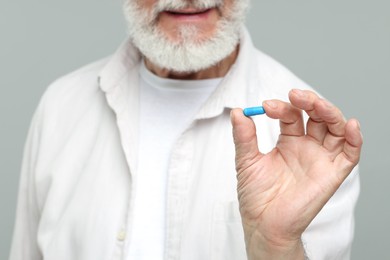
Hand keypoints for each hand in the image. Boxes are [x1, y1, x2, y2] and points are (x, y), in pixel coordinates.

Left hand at [230, 89, 362, 258]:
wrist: (263, 224)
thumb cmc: (256, 195)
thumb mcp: (247, 161)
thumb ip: (244, 136)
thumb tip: (238, 111)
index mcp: (288, 141)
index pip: (292, 115)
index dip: (282, 106)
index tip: (265, 106)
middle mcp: (307, 147)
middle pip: (317, 116)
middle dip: (309, 101)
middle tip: (294, 95)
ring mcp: (320, 159)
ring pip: (335, 128)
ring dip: (329, 112)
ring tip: (315, 104)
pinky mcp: (332, 174)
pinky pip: (350, 154)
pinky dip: (354, 138)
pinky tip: (349, 124)